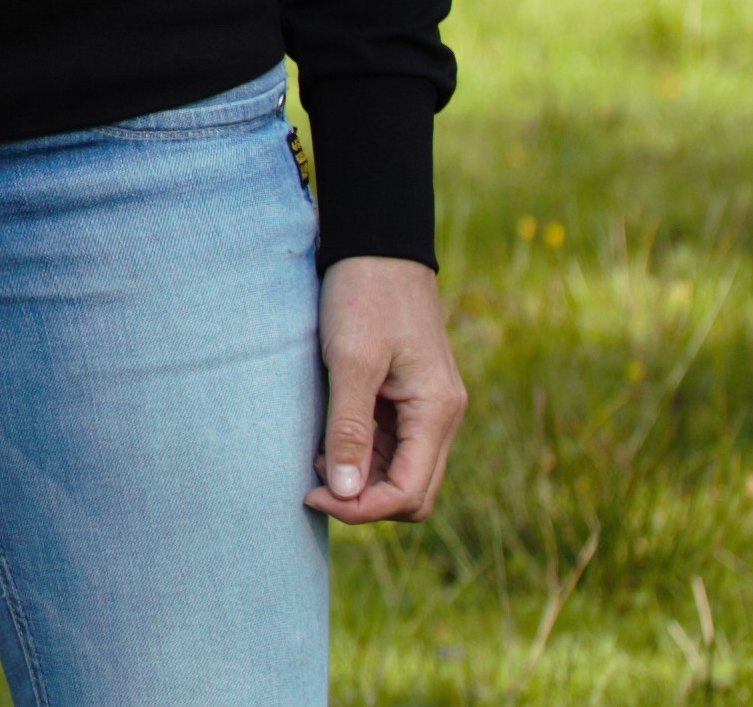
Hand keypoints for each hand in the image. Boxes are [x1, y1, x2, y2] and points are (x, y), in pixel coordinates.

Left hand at [307, 255, 464, 522]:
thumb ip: (348, 429)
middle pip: (412, 492)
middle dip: (364, 500)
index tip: (312, 495)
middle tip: (311, 485)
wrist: (377, 244)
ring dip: (362, 478)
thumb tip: (345, 493)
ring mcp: (428, 407)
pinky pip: (393, 446)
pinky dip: (363, 454)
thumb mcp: (351, 360)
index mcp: (437, 411)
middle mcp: (442, 417)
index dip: (361, 508)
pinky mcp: (409, 396)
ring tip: (315, 460)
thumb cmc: (364, 294)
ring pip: (402, 472)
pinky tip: (327, 441)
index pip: (409, 493)